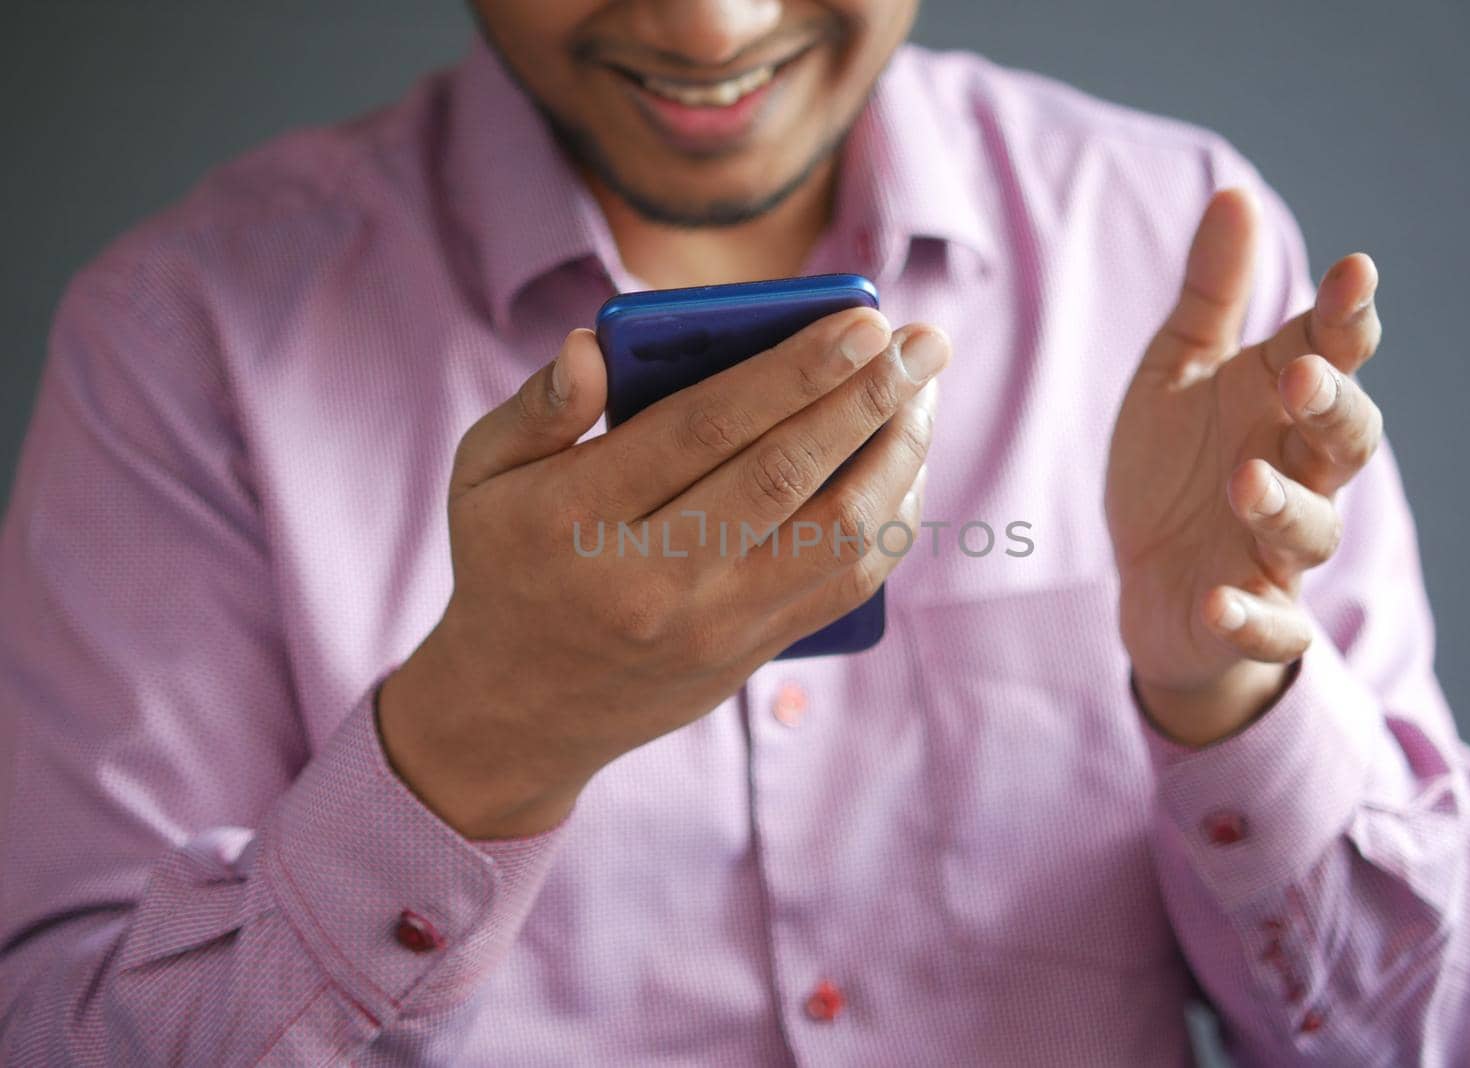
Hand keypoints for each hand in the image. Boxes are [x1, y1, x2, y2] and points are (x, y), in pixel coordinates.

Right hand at [377, 310, 948, 836]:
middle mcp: (653, 579)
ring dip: (896, 457)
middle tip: (923, 342)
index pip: (702, 430)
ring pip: (835, 536)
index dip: (792, 371)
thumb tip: (592, 347)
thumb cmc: (507, 563)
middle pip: (784, 476)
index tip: (861, 320)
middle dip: (867, 399)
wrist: (519, 711)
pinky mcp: (750, 654)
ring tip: (923, 393)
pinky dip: (891, 521)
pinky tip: (905, 464)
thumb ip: (538, 408)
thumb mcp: (482, 477)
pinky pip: (845, 586)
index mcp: (577, 517)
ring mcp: (711, 626)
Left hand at [1105, 188, 1383, 745]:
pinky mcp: (1247, 614)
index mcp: (1279, 404)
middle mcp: (1294, 471)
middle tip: (1302, 377)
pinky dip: (1250, 616)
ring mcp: (1275, 548)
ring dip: (1286, 506)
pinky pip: (1266, 624)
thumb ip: (1210, 297)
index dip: (1347, 317)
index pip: (1331, 353)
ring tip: (1247, 480)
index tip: (1355, 272)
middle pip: (1344, 440)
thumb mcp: (1177, 373)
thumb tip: (1235, 193)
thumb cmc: (1176, 469)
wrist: (1149, 584)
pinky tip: (1220, 602)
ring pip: (1312, 529)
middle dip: (1333, 407)